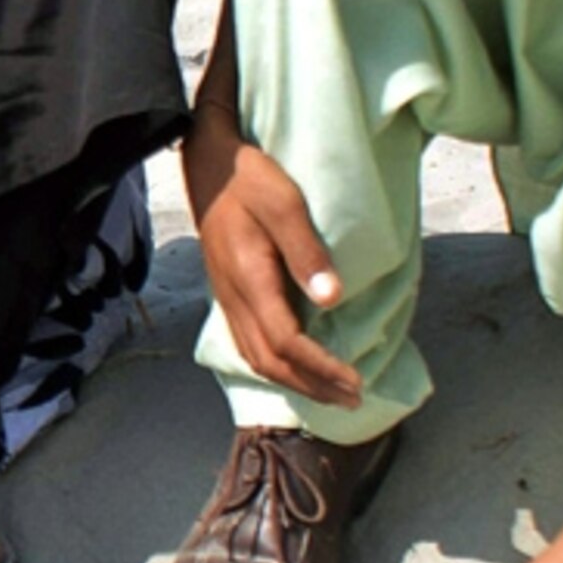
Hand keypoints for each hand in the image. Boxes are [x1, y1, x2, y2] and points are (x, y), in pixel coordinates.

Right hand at [185, 113, 360, 409]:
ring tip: (330, 392)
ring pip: (257, 358)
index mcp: (248, 278)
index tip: (355, 381)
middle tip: (353, 399)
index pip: (285, 341)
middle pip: (270, 361)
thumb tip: (331, 298)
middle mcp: (234, 297)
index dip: (320, 367)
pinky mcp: (229, 293)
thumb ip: (305, 250)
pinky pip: (249, 345)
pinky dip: (277, 366)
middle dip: (312, 385)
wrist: (207, 163)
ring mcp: (228, 298)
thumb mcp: (283, 201)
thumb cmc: (249, 177)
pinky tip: (296, 367)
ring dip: (295, 381)